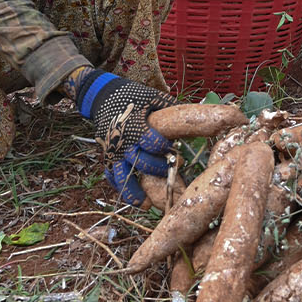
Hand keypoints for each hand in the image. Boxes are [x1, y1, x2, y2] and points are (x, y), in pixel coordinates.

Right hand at [70, 67, 175, 205]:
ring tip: (147, 205)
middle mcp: (123, 141)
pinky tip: (135, 200)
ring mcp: (113, 152)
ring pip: (122, 176)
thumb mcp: (152, 97)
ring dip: (135, 191)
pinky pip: (112, 176)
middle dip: (158, 169)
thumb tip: (199, 113)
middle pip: (140, 161)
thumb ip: (170, 107)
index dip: (165, 149)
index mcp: (135, 125)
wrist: (102, 97)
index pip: (151, 141)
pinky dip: (121, 189)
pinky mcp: (107, 157)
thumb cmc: (132, 96)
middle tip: (172, 172)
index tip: (177, 154)